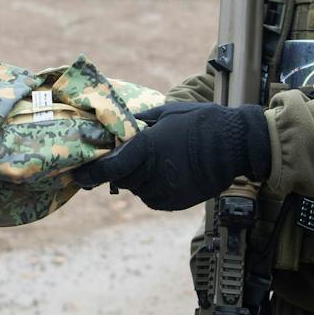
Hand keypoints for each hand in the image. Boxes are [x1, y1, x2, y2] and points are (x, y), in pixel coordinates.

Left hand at [73, 101, 270, 210]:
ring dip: (137, 178)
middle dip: (119, 169)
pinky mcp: (174, 202)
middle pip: (120, 179)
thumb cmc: (201, 122)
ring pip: (136, 188)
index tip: (77, 175)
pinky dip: (152, 187)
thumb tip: (121, 126)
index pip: (109, 168)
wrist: (236, 145)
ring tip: (159, 160)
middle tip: (125, 157)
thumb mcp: (166, 112)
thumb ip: (140, 122)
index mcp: (146, 148)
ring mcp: (164, 191)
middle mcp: (151, 174)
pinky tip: (169, 172)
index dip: (90, 173)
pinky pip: (152, 197)